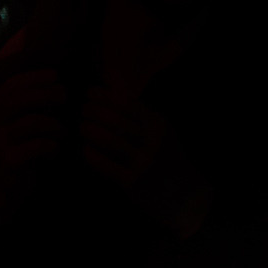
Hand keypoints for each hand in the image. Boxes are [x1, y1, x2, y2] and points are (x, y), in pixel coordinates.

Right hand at [0, 65, 68, 170]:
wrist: (4, 186)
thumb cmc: (18, 148)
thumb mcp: (18, 122)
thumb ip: (29, 104)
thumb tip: (56, 83)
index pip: (11, 85)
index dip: (33, 77)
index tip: (55, 75)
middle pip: (18, 100)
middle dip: (45, 94)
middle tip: (64, 95)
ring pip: (30, 122)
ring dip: (53, 124)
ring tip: (63, 131)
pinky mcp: (9, 161)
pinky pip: (36, 146)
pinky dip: (51, 145)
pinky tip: (56, 149)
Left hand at [79, 89, 212, 237]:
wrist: (187, 195)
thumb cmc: (164, 154)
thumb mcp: (154, 126)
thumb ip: (130, 102)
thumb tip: (108, 72)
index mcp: (156, 124)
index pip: (128, 105)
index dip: (106, 96)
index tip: (89, 92)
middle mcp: (152, 141)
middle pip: (118, 121)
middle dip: (96, 112)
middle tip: (81, 109)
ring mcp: (143, 163)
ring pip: (112, 142)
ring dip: (92, 132)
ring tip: (80, 126)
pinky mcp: (134, 183)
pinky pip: (110, 167)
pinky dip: (95, 157)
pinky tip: (84, 151)